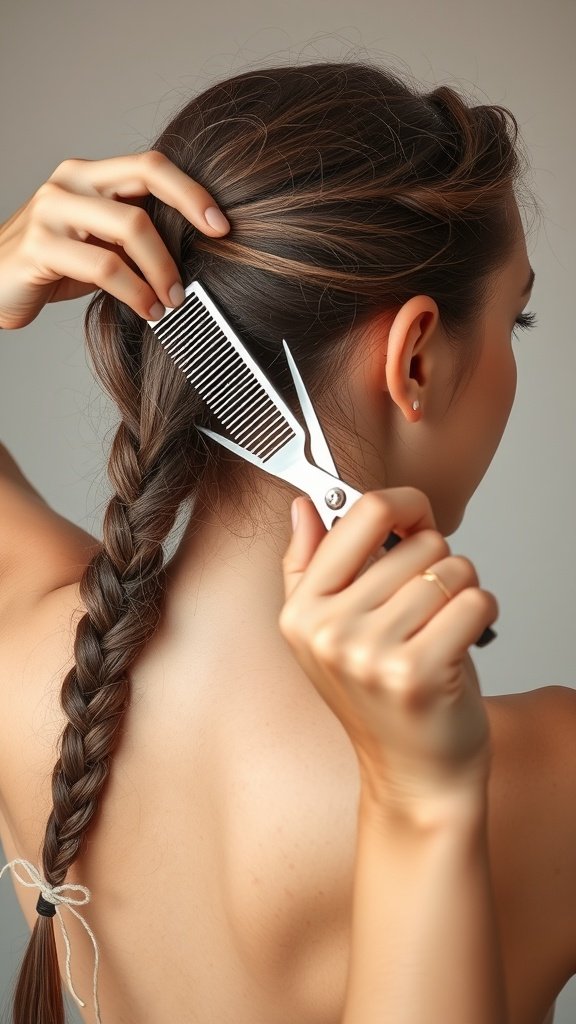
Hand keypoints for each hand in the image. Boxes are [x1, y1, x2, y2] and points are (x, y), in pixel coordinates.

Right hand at [0, 150, 230, 328]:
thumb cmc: (52, 267)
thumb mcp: (99, 244)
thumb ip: (134, 236)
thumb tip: (195, 251)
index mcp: (89, 175)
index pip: (151, 165)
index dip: (192, 191)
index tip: (222, 225)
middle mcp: (70, 181)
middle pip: (147, 183)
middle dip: (187, 225)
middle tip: (200, 269)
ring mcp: (52, 209)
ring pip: (131, 227)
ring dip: (162, 271)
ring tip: (172, 302)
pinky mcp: (40, 245)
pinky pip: (105, 266)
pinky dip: (136, 292)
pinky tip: (147, 310)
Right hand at [279, 489, 498, 824]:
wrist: (413, 774)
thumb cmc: (380, 698)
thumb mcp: (327, 632)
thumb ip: (308, 564)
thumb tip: (303, 508)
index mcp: (302, 610)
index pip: (362, 513)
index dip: (404, 506)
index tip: (415, 519)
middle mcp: (328, 631)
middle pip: (418, 543)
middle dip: (437, 567)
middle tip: (424, 609)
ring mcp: (369, 653)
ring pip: (452, 570)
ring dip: (462, 593)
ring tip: (440, 629)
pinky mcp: (415, 673)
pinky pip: (474, 601)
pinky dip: (482, 614)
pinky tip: (460, 642)